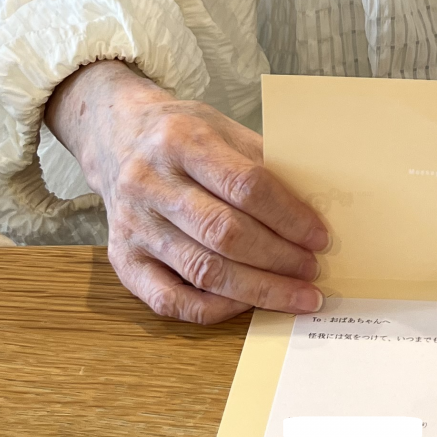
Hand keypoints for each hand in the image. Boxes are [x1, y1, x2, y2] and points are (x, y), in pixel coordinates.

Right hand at [45, 60, 329, 324]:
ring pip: (203, 271)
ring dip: (258, 289)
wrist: (116, 137)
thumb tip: (314, 208)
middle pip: (225, 233)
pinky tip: (248, 304)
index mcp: (181, 140)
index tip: (320, 236)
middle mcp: (150, 184)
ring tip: (295, 294)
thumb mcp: (223, 128)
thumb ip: (263, 163)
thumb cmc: (182, 134)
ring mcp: (133, 226)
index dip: (289, 216)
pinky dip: (215, 309)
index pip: (245, 185)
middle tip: (312, 270)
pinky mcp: (123, 261)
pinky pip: (170, 300)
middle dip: (278, 258)